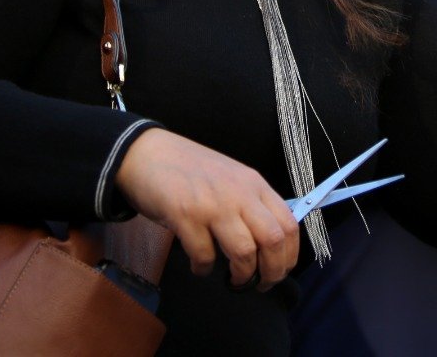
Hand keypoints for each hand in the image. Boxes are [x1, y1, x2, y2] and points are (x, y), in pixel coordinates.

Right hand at [114, 128, 299, 290]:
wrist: (147, 153)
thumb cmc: (190, 170)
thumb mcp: (230, 178)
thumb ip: (250, 203)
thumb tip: (269, 244)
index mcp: (254, 183)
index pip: (289, 223)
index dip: (289, 255)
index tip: (280, 270)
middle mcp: (239, 192)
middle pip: (273, 240)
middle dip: (272, 271)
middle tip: (260, 283)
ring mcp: (213, 203)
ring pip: (244, 251)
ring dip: (241, 275)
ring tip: (232, 280)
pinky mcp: (185, 215)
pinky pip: (204, 255)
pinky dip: (204, 268)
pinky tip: (199, 265)